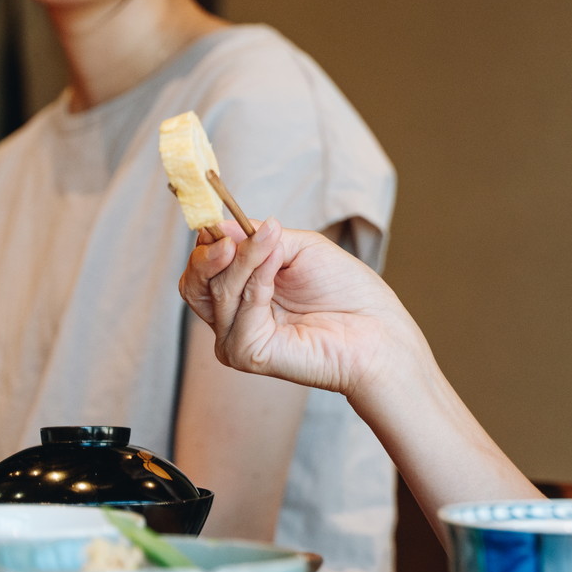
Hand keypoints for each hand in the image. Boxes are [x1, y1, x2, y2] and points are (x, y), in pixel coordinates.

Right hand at [179, 218, 424, 398]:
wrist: (376, 326)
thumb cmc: (344, 289)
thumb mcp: (298, 247)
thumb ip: (257, 238)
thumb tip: (219, 226)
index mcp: (241, 292)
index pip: (202, 268)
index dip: (206, 242)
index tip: (218, 217)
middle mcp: (233, 318)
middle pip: (194, 283)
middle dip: (210, 253)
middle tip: (232, 236)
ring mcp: (237, 338)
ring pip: (217, 292)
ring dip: (245, 261)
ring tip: (275, 246)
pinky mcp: (248, 354)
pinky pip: (238, 313)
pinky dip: (257, 284)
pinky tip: (278, 268)